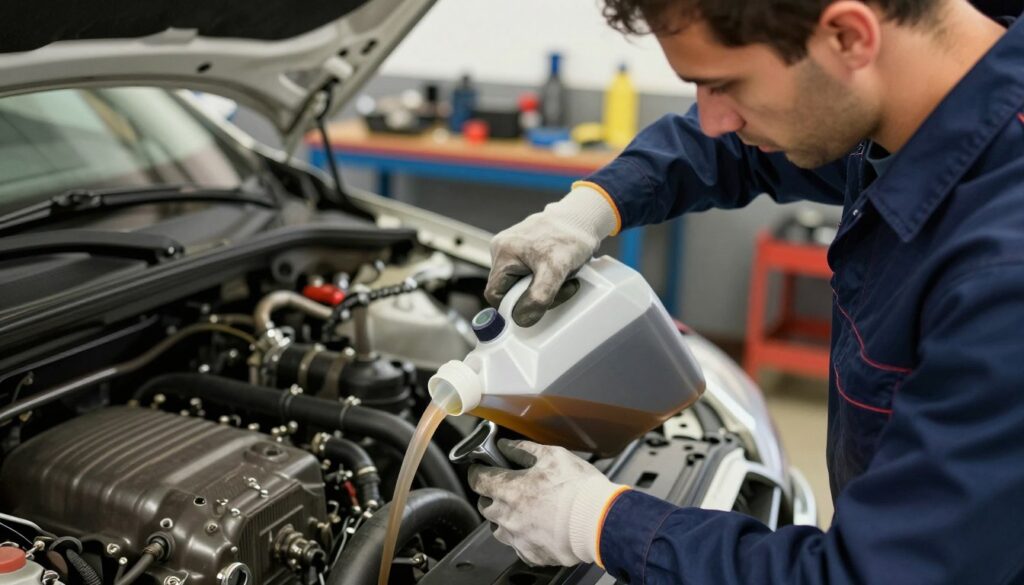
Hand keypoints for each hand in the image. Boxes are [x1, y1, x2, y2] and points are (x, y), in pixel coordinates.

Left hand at [468, 439, 629, 566]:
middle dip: (492, 494)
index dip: (478, 471)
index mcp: (509, 490)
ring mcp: (518, 538)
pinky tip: (537, 527)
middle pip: (485, 505)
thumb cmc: (578, 488)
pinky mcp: (531, 554)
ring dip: (505, 517)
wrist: (599, 522)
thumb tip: (504, 446)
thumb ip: (523, 449)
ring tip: (524, 509)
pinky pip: (517, 545)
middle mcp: (507, 517)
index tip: (482, 468)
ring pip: (498, 528)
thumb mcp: (552, 456)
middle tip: (509, 487)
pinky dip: (522, 536)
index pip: (477, 480)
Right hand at [485, 185, 617, 326]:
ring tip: (559, 276)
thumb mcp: (556, 269)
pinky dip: (544, 277)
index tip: (538, 305)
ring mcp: (512, 247)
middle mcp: (502, 248)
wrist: (583, 218)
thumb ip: (539, 296)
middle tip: (556, 288)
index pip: (495, 294)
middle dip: (533, 295)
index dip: (514, 306)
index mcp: (503, 252)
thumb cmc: (570, 237)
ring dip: (540, 287)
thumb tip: (522, 318)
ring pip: (520, 283)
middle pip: (508, 289)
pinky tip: (557, 270)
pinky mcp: (523, 248)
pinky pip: (528, 273)